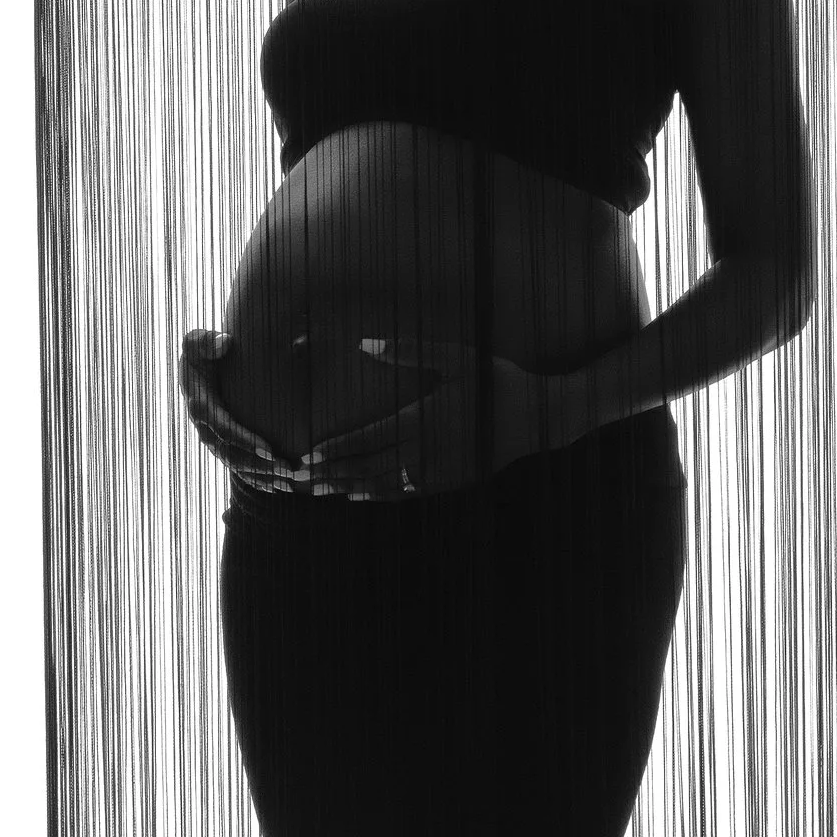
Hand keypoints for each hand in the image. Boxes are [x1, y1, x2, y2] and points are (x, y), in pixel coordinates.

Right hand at [178, 328, 314, 491]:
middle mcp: (206, 429)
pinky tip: (279, 488)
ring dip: (265, 478)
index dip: (246, 442)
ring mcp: (214, 442)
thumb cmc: (202, 352)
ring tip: (291, 483)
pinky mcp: (223, 447)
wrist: (196, 367)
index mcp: (201, 407)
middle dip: (262, 466)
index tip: (270, 450)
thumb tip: (224, 343)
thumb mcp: (198, 342)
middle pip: (234, 455)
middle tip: (290, 471)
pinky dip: (258, 481)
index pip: (225, 430)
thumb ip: (207, 341)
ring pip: (239, 467)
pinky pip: (240, 469)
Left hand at [296, 347, 554, 497]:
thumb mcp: (456, 357)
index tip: (308, 456)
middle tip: (298, 481)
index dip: (335, 449)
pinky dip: (379, 495)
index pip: (368, 439)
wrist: (539, 418)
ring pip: (384, 485)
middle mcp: (427, 450)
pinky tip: (358, 494)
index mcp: (423, 419)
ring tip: (320, 491)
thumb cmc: (497, 380)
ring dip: (349, 488)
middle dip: (331, 474)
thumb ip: (411, 349)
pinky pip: (406, 493)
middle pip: (368, 467)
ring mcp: (438, 470)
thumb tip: (367, 342)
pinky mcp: (450, 481)